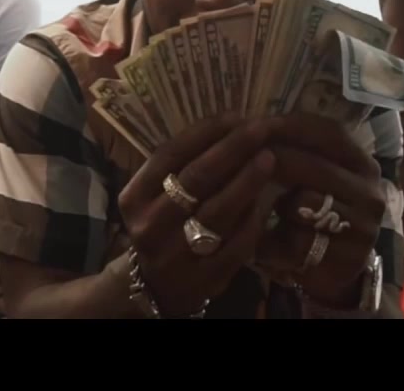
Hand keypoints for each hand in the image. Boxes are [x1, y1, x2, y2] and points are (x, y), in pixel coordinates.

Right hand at [117, 115, 278, 316]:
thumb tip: (230, 124)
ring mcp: (176, 255)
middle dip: (232, 149)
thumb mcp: (156, 195)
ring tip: (268, 158)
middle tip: (260, 129)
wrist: (156, 286)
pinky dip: (253, 219)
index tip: (234, 116)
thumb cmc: (163, 224)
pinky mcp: (204, 278)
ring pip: (218, 211)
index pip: (169, 155)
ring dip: (248, 181)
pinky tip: (266, 200)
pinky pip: (236, 243)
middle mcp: (150, 226)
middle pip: (196, 180)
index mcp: (134, 198)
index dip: (204, 132)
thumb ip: (182, 166)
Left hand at [255, 115, 383, 305]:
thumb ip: (291, 151)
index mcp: (360, 162)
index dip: (289, 125)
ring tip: (259, 205)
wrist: (333, 269)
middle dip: (271, 158)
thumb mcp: (307, 178)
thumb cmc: (312, 214)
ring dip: (274, 202)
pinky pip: (301, 240)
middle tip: (238, 157)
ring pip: (306, 201)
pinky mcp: (349, 256)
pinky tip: (265, 240)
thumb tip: (250, 125)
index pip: (328, 132)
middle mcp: (369, 190)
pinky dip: (276, 239)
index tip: (253, 122)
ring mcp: (363, 225)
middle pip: (313, 164)